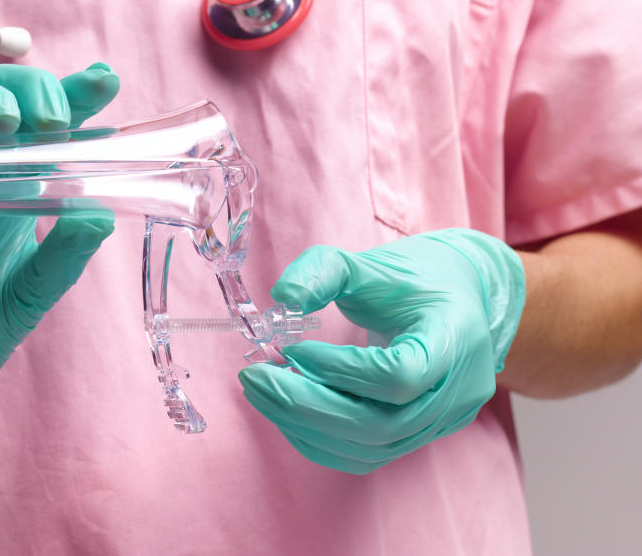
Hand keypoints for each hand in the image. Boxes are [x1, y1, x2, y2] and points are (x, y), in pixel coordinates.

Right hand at [0, 63, 119, 441]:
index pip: (51, 131)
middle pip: (6, 101)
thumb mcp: (25, 301)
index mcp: (20, 192)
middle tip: (53, 121)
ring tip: (5, 120)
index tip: (104, 79)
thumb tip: (100, 216)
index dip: (76, 98)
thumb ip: (61, 261)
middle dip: (34, 93)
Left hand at [238, 229, 524, 473]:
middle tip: (254, 377)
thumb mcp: (372, 263)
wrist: (463, 300)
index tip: (293, 349)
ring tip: (262, 391)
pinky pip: (366, 455)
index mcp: (453, 340)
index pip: (399, 376)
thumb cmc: (417, 280)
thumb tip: (282, 297)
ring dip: (305, 425)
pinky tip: (286, 411)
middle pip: (380, 426)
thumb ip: (325, 271)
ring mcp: (442, 422)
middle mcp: (456, 393)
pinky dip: (319, 439)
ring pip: (370, 448)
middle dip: (306, 405)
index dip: (339, 369)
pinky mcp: (420, 437)